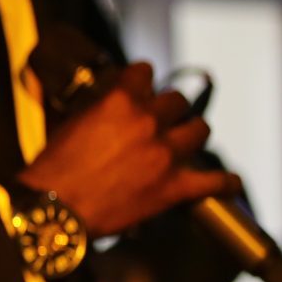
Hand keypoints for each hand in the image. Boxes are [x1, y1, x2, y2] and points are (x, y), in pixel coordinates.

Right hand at [20, 62, 235, 236]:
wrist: (56, 209)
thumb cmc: (54, 169)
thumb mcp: (71, 124)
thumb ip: (99, 110)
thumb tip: (111, 109)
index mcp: (120, 102)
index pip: (144, 72)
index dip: (142, 78)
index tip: (142, 84)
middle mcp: (148, 122)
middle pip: (178, 101)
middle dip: (169, 108)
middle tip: (161, 119)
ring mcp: (166, 155)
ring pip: (200, 130)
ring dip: (192, 133)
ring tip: (185, 140)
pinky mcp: (176, 187)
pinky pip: (216, 181)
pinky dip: (225, 182)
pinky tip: (227, 182)